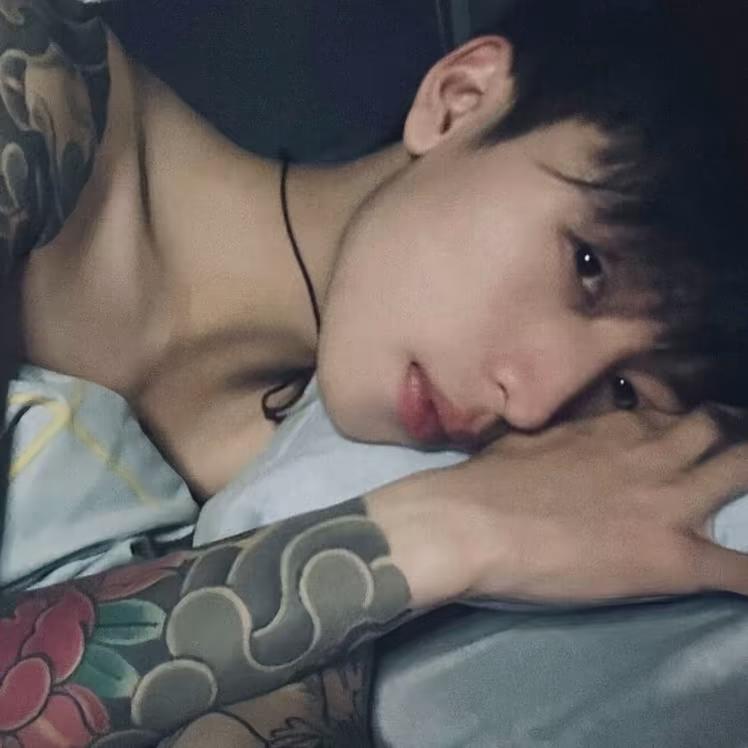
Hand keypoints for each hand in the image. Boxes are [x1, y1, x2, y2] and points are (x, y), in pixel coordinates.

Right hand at [368, 407, 747, 606]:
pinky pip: (739, 569)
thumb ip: (568, 436)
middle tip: (725, 452)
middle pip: (717, 430)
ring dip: (746, 474)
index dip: (683, 422)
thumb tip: (572, 439)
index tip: (686, 433)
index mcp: (613, 428)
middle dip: (728, 436)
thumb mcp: (532, 439)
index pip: (669, 412)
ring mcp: (668, 503)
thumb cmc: (486, 481)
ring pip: (741, 472)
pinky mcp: (672, 558)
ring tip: (740, 486)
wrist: (471, 522)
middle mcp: (651, 454)